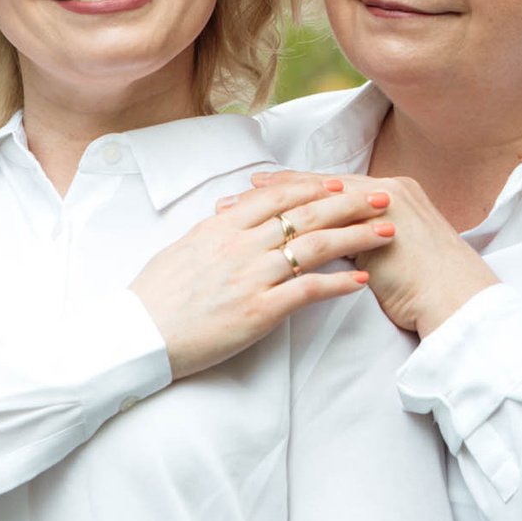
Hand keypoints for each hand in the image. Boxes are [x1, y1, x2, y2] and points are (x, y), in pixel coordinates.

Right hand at [133, 176, 396, 378]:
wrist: (134, 338)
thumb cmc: (154, 297)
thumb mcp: (183, 249)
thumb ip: (215, 230)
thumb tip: (232, 214)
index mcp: (220, 226)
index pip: (278, 196)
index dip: (315, 187)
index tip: (343, 182)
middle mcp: (239, 245)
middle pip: (306, 214)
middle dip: (350, 203)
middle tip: (383, 197)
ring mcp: (250, 277)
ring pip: (315, 247)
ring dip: (357, 236)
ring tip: (387, 232)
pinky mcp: (258, 312)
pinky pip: (308, 291)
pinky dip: (340, 283)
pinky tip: (363, 280)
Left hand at [249, 170, 497, 338]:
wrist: (463, 303)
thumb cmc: (432, 289)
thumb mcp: (398, 255)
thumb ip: (370, 240)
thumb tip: (338, 244)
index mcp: (396, 191)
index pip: (332, 186)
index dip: (293, 187)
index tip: (256, 190)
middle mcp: (392, 190)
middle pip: (321, 186)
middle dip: (275, 190)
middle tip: (234, 194)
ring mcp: (390, 205)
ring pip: (319, 199)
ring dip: (276, 205)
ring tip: (237, 211)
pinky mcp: (386, 227)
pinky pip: (329, 223)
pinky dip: (293, 227)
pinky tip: (263, 235)